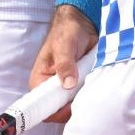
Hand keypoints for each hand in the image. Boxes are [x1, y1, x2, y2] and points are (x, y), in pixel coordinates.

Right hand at [27, 4, 98, 123]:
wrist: (83, 24)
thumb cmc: (67, 32)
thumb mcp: (65, 46)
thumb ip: (65, 64)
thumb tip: (68, 84)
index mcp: (40, 80)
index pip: (42, 106)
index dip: (55, 111)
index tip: (70, 106)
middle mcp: (51, 87)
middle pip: (59, 110)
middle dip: (71, 107)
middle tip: (85, 95)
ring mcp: (66, 87)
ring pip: (72, 105)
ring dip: (82, 100)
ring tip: (91, 88)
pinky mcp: (78, 85)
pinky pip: (82, 97)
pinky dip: (89, 95)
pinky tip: (95, 88)